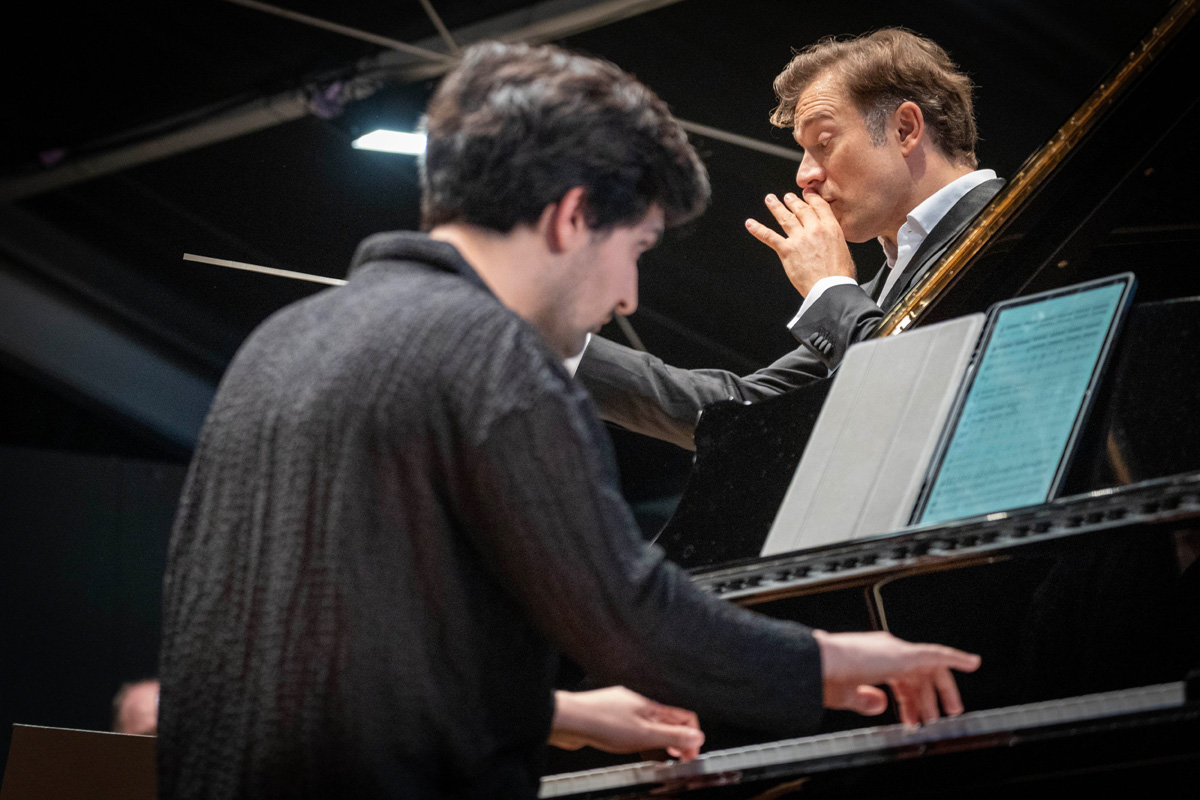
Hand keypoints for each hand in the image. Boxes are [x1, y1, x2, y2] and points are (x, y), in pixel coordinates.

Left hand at [549, 687, 703, 761]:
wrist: (567, 720)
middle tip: (681, 758)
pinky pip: (635, 726)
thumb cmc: (601, 722)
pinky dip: (644, 737)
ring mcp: (624, 708)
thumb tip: (698, 736)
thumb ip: (671, 736)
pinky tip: (637, 746)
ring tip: (665, 755)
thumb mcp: (643, 735)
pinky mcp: (610, 716)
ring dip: (662, 738)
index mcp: (651, 705)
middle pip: (668, 719)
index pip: (683, 716)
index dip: (692, 736)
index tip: (691, 755)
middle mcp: (639, 703)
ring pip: (651, 723)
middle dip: (679, 738)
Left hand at [745, 190, 855, 296]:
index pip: (819, 206)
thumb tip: (829, 242)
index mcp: (831, 228)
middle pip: (801, 210)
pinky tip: (750, 224)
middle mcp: (815, 230)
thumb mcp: (844, 250)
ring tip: (770, 200)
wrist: (831, 288)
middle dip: (793, 201)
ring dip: (776, 207)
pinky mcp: (787, 251)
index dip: (811, 198)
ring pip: (785, 218)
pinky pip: (770, 237)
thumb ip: (833, 240)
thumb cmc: (840, 275)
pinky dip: (758, 229)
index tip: (806, 194)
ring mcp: (799, 239)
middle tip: (788, 196)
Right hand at [814, 630, 980, 725]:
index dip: (909, 700)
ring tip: (952, 711)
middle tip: (938, 717)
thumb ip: (865, 700)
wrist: (818, 663)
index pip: (900, 678)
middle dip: (929, 697)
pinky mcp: (903, 654)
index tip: (913, 718)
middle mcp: (884, 651)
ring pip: (930, 668)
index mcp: (870, 659)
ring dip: (942, 690)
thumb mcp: (847, 695)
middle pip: (918, 674)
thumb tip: (880, 704)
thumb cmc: (823, 676)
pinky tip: (972, 663)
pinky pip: (937, 654)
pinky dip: (956, 657)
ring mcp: (894, 650)